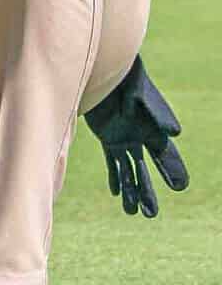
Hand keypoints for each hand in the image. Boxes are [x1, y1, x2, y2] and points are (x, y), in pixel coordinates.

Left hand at [85, 55, 188, 217]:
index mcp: (152, 129)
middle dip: (148, 192)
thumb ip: (154, 113)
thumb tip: (174, 134)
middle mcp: (141, 137)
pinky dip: (115, 176)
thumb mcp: (138, 94)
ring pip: (128, 170)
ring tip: (134, 213)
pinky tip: (117, 193)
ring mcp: (124, 137)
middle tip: (151, 215)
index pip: (165, 155)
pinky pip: (113, 161)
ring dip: (131, 190)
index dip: (172, 171)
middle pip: (146, 170)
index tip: (180, 188)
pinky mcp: (108, 136)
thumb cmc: (123, 80)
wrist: (103, 70)